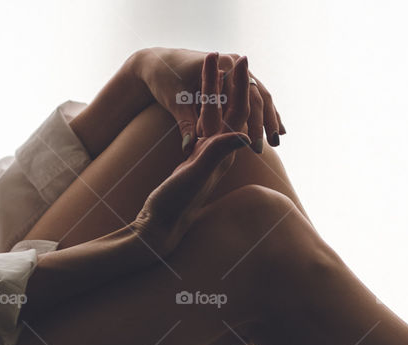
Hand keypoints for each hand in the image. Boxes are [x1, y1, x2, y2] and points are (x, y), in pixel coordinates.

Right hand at [130, 55, 253, 257]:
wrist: (160, 227)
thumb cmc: (176, 204)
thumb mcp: (197, 175)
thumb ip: (219, 154)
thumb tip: (246, 135)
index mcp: (223, 152)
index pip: (237, 111)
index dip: (239, 85)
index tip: (240, 60)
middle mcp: (219, 153)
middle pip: (229, 110)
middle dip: (230, 82)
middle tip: (232, 55)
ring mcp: (207, 156)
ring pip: (215, 116)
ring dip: (215, 92)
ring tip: (213, 67)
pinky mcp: (193, 160)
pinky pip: (203, 128)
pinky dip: (202, 108)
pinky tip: (200, 99)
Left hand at [132, 47, 284, 154]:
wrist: (160, 61)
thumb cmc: (165, 80)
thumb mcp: (175, 102)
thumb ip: (185, 124)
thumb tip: (188, 148)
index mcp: (222, 66)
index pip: (245, 97)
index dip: (252, 123)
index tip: (254, 145)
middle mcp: (232, 64)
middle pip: (258, 95)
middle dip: (266, 121)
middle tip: (272, 145)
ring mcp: (235, 69)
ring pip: (260, 95)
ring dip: (270, 117)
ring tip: (279, 139)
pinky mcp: (233, 76)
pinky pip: (254, 95)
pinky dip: (264, 110)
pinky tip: (274, 126)